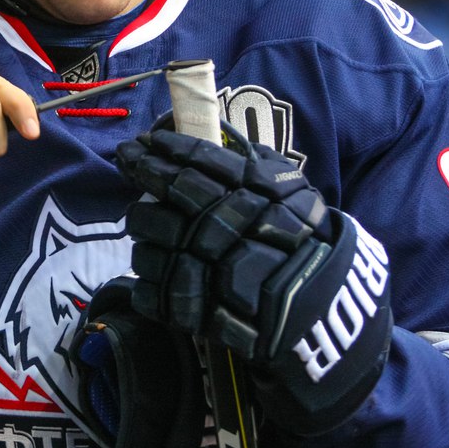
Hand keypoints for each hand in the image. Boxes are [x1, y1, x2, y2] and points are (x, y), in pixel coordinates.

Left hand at [114, 122, 391, 434]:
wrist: (320, 307)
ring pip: (149, 243)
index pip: (197, 162)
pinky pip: (150, 291)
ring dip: (143, 230)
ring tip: (147, 223)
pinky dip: (145, 279)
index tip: (143, 140)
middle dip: (143, 173)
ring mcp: (205, 270)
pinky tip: (152, 267)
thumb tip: (213, 136)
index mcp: (250, 193)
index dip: (165, 148)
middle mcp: (224, 226)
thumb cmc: (305, 238)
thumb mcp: (290, 187)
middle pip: (166, 195)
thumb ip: (253, 162)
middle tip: (128, 160)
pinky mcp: (194, 311)